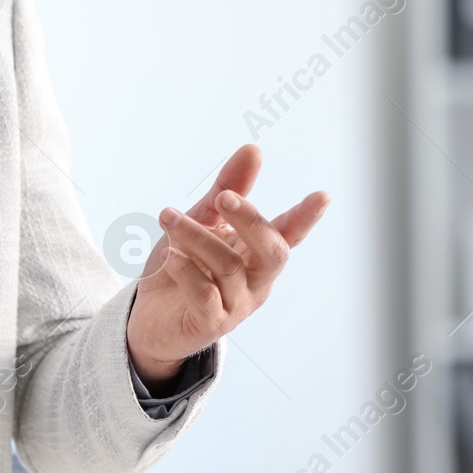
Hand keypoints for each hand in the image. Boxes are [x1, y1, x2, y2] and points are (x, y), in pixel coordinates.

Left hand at [125, 144, 327, 387]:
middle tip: (223, 196)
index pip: (289, 234)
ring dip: (195, 236)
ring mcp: (236, 305)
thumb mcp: (202, 221)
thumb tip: (254, 148)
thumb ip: (227, 189)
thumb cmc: (183, 265)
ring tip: (168, 217)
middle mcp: (255, 281)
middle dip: (250, 221)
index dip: (306, 217)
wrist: (150, 318)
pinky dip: (188, 271)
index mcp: (257, 254)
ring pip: (228, 267)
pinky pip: (205, 295)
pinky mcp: (211, 324)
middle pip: (271, 252)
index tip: (322, 196)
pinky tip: (171, 258)